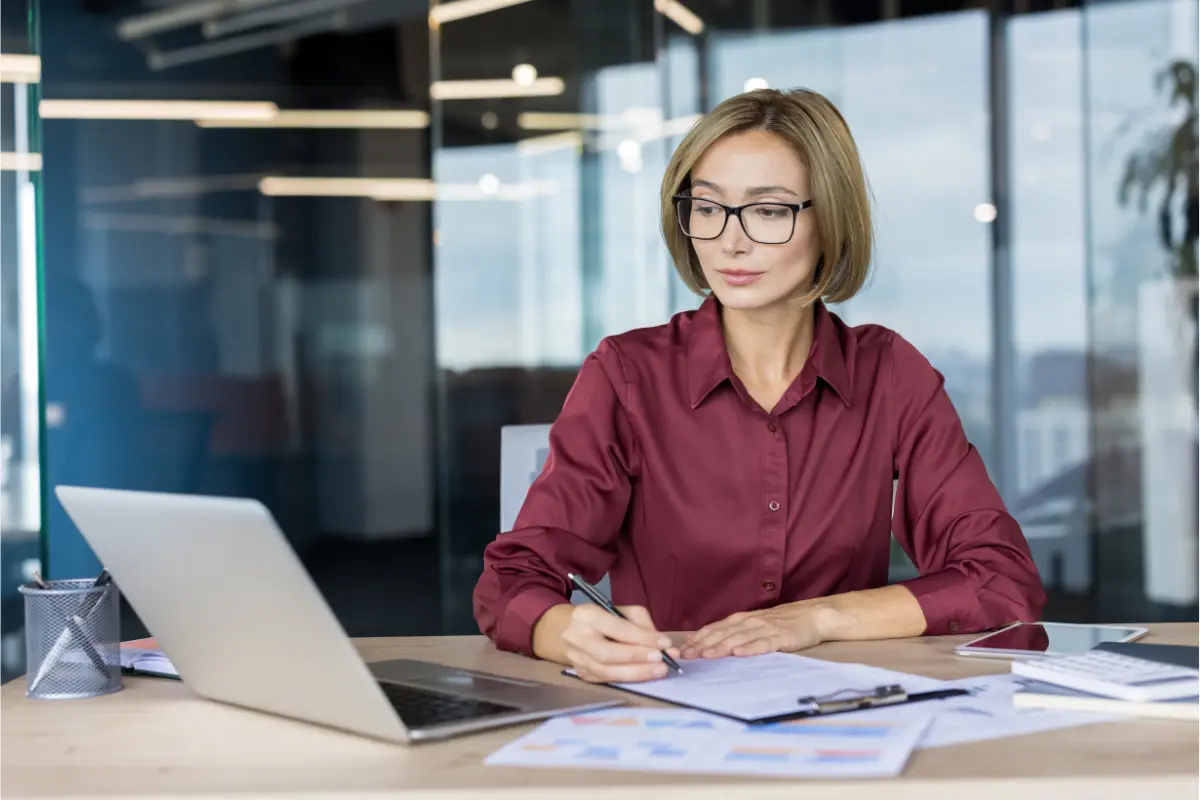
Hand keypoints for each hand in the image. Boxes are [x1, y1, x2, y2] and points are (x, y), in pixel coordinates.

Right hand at [561, 604, 680, 682]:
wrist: (564, 628)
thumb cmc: (599, 616)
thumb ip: (640, 624)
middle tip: (662, 661)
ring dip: (636, 673)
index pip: (618, 628)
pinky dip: (628, 679)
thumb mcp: (619, 610)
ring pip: (607, 672)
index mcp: (586, 615)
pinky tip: (644, 675)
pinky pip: (607, 680)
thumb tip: (664, 645)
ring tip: (658, 671)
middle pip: (608, 654)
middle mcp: (576, 638)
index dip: (643, 637)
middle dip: (638, 658)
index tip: (665, 643)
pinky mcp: (581, 674)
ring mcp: (577, 659)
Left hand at [680, 603, 827, 658]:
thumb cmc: (780, 623)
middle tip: (686, 656)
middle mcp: (749, 622)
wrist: (812, 615)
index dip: (697, 639)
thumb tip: (709, 645)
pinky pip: (764, 643)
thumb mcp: (754, 625)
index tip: (681, 650)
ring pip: (738, 638)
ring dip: (721, 647)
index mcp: (741, 620)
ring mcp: (765, 629)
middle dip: (702, 645)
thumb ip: (734, 633)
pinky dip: (750, 648)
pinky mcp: (781, 637)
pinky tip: (739, 653)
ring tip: (706, 655)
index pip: (714, 629)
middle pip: (722, 634)